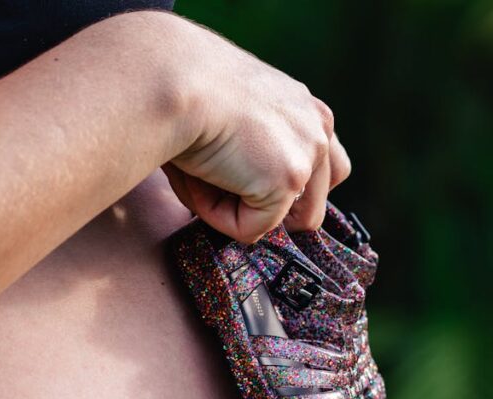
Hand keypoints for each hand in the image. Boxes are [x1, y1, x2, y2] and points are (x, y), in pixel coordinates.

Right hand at [162, 19, 351, 240]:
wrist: (173, 76)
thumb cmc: (184, 88)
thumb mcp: (233, 113)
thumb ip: (254, 149)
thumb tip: (242, 191)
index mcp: (306, 108)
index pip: (319, 164)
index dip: (277, 183)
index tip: (235, 173)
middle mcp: (318, 128)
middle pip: (317, 197)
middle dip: (271, 206)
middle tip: (225, 191)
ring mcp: (308, 155)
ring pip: (291, 221)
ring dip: (249, 213)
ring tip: (207, 183)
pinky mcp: (289, 180)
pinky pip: (252, 228)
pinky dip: (218, 216)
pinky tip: (196, 181)